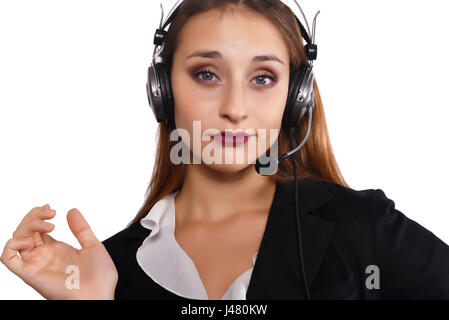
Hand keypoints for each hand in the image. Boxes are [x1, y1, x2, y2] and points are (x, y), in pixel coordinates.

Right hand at [0, 204, 117, 299]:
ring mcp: (37, 263)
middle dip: (34, 216)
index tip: (51, 208)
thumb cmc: (99, 277)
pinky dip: (11, 245)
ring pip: (17, 239)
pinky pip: (8, 258)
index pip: (38, 229)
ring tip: (48, 223)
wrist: (99, 294)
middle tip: (50, 211)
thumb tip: (71, 210)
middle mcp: (44, 256)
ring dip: (26, 225)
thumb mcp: (93, 245)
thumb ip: (81, 228)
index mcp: (57, 250)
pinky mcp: (31, 273)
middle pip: (26, 231)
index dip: (39, 215)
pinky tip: (30, 240)